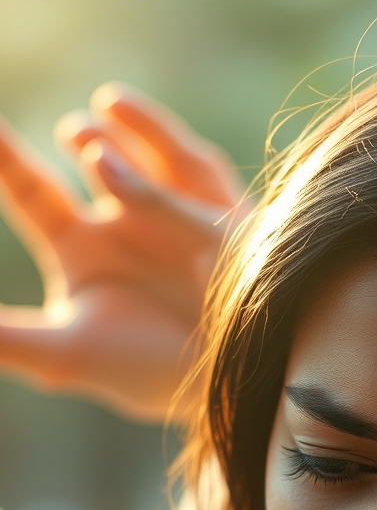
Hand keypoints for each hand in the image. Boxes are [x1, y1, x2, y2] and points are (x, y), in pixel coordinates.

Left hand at [0, 83, 248, 421]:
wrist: (222, 393)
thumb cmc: (141, 373)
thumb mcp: (63, 355)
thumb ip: (8, 338)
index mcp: (79, 250)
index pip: (33, 191)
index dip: (5, 157)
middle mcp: (123, 225)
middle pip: (93, 163)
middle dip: (84, 141)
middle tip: (74, 133)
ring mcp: (172, 218)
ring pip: (143, 159)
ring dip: (124, 141)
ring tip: (106, 116)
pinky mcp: (219, 217)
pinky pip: (195, 173)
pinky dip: (175, 156)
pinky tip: (175, 165)